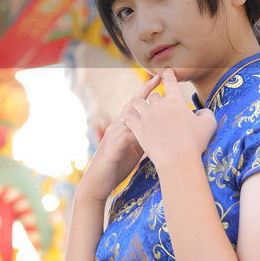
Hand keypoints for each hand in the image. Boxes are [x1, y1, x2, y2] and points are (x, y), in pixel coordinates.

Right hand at [76, 72, 162, 205]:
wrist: (98, 183)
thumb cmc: (116, 166)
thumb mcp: (133, 149)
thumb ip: (143, 138)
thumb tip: (161, 132)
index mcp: (123, 125)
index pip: (136, 103)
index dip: (147, 91)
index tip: (159, 78)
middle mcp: (118, 126)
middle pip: (133, 104)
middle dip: (146, 91)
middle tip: (160, 78)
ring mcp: (114, 135)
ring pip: (130, 117)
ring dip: (144, 108)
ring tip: (158, 100)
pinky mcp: (113, 147)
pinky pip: (127, 135)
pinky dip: (139, 131)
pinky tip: (151, 128)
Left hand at [122, 68, 216, 172]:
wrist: (178, 160)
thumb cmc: (196, 142)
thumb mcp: (209, 124)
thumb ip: (206, 113)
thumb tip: (200, 112)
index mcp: (175, 100)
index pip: (171, 82)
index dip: (169, 75)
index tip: (167, 71)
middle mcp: (158, 105)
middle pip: (154, 96)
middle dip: (157, 100)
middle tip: (160, 107)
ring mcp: (146, 116)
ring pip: (138, 103)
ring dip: (141, 105)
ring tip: (141, 109)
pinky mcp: (137, 128)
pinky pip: (128, 118)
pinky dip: (128, 119)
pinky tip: (127, 120)